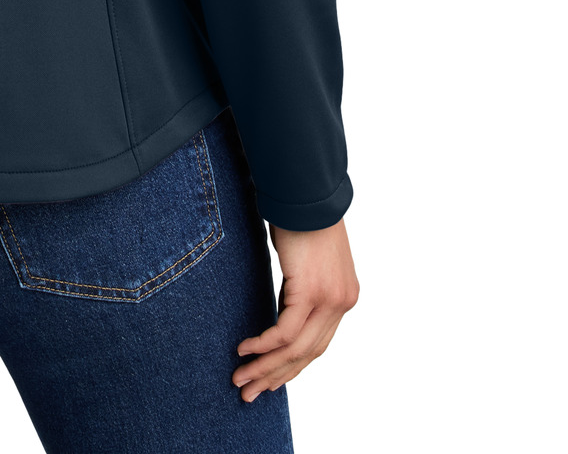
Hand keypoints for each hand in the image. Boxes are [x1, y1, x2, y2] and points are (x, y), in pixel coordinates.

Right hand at [232, 217, 357, 401]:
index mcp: (344, 297)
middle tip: (250, 392)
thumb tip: (285, 305)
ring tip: (241, 379)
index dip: (292, 366)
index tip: (270, 380)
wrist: (307, 191)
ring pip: (296, 349)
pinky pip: (285, 331)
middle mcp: (342, 303)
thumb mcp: (307, 260)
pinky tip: (244, 350)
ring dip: (265, 367)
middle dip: (276, 376)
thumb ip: (302, 287)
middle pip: (308, 354)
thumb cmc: (302, 216)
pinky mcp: (312, 292)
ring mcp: (330, 299)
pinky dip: (263, 344)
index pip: (318, 344)